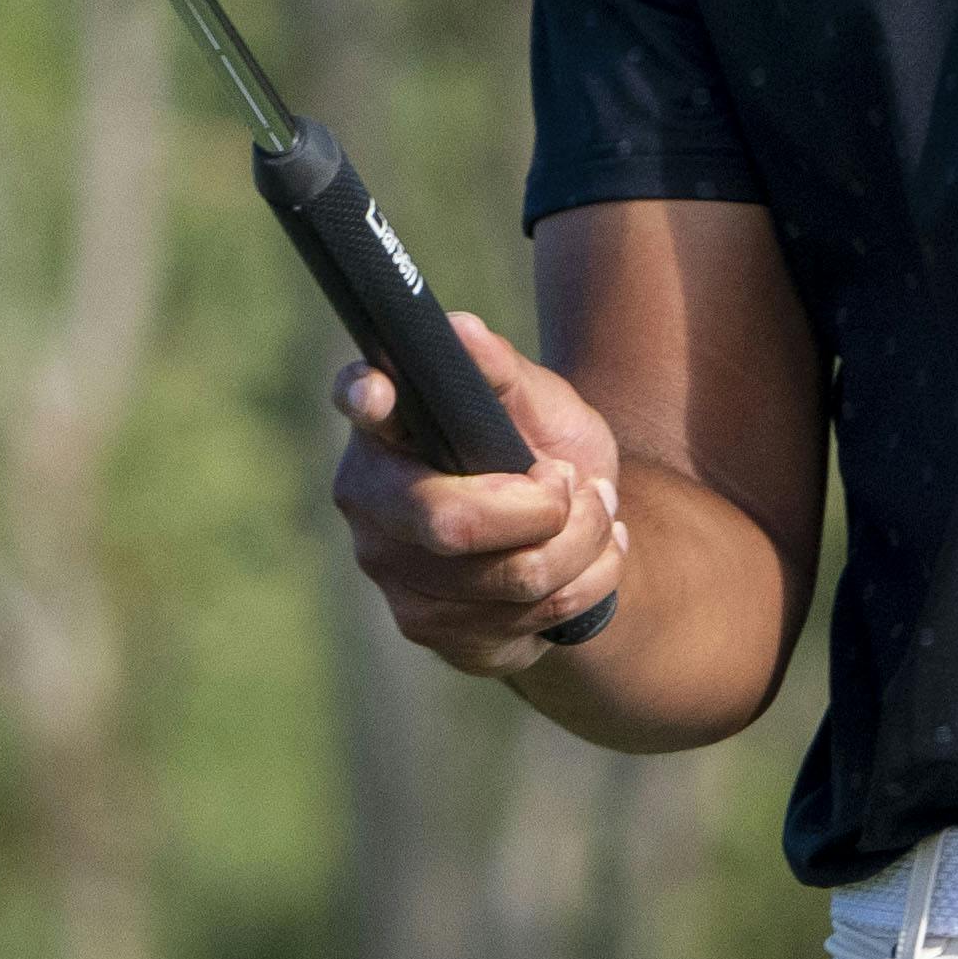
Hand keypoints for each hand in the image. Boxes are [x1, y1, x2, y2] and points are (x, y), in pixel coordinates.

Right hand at [330, 310, 631, 677]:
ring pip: (511, 577)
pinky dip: (585, 586)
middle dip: (547, 507)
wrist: (569, 537)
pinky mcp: (429, 628)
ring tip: (599, 515)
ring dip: (584, 543)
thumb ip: (502, 370)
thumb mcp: (538, 403)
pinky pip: (528, 619)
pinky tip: (589, 562)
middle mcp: (370, 501)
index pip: (358, 402)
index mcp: (385, 426)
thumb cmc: (540, 451)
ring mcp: (392, 573)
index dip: (365, 399)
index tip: (380, 392)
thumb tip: (461, 330)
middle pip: (453, 522)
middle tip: (577, 482)